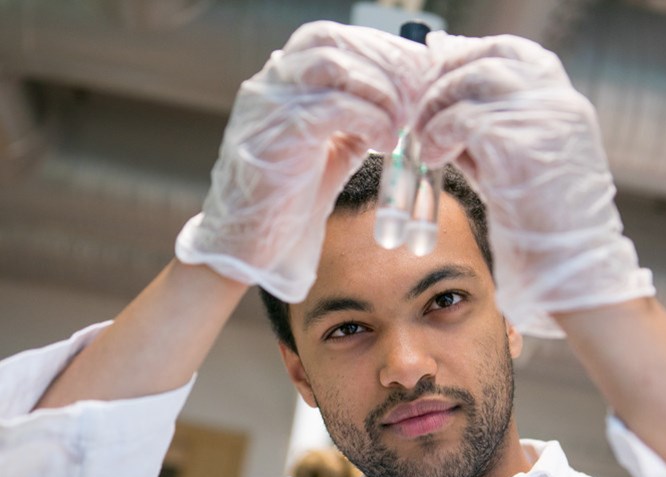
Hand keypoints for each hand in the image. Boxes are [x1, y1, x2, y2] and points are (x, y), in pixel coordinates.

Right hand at [176, 21, 428, 301]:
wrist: (245, 246)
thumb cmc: (285, 202)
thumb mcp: (328, 152)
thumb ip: (354, 124)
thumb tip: (398, 110)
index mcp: (280, 83)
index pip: (331, 39)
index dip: (377, 48)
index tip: (415, 71)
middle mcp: (270, 85)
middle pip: (332, 42)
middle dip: (383, 64)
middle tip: (418, 94)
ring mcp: (269, 106)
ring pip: (332, 66)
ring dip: (378, 90)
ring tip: (400, 122)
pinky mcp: (278, 136)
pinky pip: (333, 108)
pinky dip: (370, 120)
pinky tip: (384, 142)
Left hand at [416, 33, 653, 336]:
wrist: (573, 266)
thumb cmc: (546, 226)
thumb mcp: (520, 166)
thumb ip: (490, 133)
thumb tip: (443, 111)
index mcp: (565, 106)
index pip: (514, 52)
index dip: (471, 54)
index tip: (439, 71)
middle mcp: (559, 104)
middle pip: (490, 58)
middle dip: (446, 78)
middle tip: (420, 108)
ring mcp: (543, 121)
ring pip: (472, 81)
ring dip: (437, 107)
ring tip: (425, 140)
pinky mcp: (519, 145)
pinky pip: (462, 119)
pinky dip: (437, 135)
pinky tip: (432, 158)